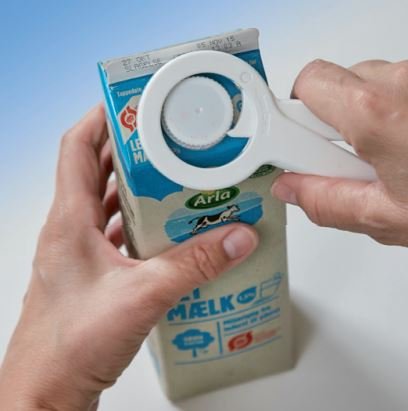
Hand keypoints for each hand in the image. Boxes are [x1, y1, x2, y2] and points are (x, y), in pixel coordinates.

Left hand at [0, 105, 257, 409]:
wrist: (46, 393)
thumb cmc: (70, 345)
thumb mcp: (143, 296)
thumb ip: (194, 265)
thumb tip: (236, 238)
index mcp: (69, 222)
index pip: (77, 149)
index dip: (100, 120)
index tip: (128, 104)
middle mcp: (69, 232)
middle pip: (96, 173)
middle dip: (129, 153)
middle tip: (165, 143)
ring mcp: (79, 254)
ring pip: (106, 206)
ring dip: (136, 191)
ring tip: (173, 182)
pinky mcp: (91, 274)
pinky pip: (115, 236)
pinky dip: (138, 227)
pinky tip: (165, 232)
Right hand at [272, 59, 407, 245]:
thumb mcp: (388, 218)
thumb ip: (326, 201)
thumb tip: (290, 188)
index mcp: (378, 115)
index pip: (308, 84)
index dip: (293, 112)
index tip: (293, 141)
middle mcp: (404, 81)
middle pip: (336, 81)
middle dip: (328, 119)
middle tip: (344, 157)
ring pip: (369, 83)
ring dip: (364, 116)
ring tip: (387, 156)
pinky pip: (398, 86)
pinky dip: (393, 111)